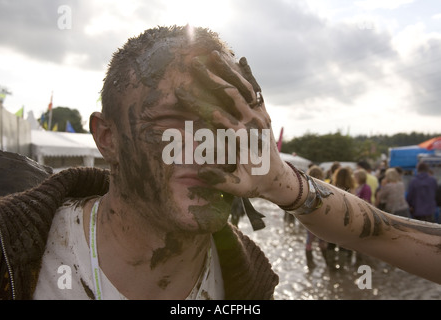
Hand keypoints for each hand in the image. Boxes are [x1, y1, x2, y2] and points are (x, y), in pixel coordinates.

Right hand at [175, 50, 290, 202]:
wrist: (279, 178)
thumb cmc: (255, 183)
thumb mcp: (239, 188)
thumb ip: (220, 180)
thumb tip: (199, 172)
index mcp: (242, 139)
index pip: (216, 115)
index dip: (196, 102)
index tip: (180, 91)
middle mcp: (252, 123)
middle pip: (230, 94)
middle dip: (210, 78)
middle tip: (193, 63)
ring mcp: (260, 116)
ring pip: (244, 87)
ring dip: (228, 70)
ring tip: (213, 54)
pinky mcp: (264, 113)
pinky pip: (256, 91)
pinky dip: (249, 75)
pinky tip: (241, 60)